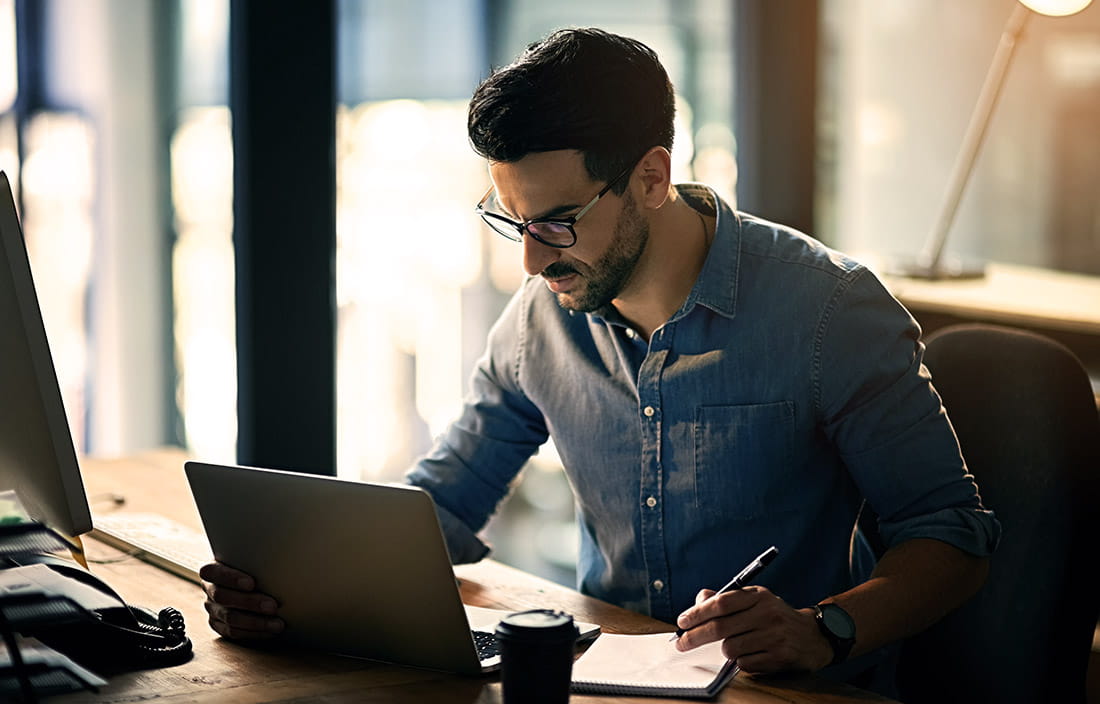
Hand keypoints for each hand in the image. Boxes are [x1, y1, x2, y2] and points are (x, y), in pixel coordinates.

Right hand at [200, 561, 284, 638]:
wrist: (246, 583)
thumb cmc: (253, 568)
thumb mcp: (251, 560)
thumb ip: (257, 560)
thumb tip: (280, 554)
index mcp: (213, 570)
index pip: (212, 571)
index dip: (230, 578)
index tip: (252, 583)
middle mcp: (210, 590)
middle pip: (223, 597)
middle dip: (250, 602)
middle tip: (273, 606)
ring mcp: (212, 609)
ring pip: (230, 618)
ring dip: (256, 622)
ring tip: (277, 623)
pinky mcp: (218, 625)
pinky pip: (234, 632)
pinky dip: (253, 632)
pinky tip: (270, 631)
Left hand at [674, 585, 832, 673]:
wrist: (814, 636)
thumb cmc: (776, 617)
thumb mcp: (755, 600)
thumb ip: (727, 599)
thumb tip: (699, 601)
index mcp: (758, 596)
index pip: (721, 603)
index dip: (697, 613)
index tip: (682, 622)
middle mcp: (767, 614)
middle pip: (720, 627)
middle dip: (695, 636)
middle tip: (681, 643)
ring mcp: (774, 636)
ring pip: (730, 648)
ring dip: (726, 650)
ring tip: (738, 644)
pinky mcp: (780, 657)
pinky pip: (745, 663)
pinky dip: (742, 661)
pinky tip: (753, 654)